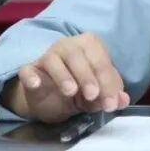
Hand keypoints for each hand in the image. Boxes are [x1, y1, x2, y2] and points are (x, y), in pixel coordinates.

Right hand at [0, 33, 130, 122]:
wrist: (51, 100)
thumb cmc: (81, 89)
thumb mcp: (98, 95)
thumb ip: (111, 95)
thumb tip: (122, 100)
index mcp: (90, 46)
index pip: (101, 61)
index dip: (108, 83)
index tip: (111, 104)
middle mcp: (68, 46)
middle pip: (77, 55)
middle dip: (87, 76)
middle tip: (92, 96)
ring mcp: (47, 57)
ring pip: (53, 59)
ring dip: (63, 75)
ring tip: (71, 92)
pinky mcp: (29, 71)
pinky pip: (27, 70)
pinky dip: (31, 76)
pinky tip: (36, 84)